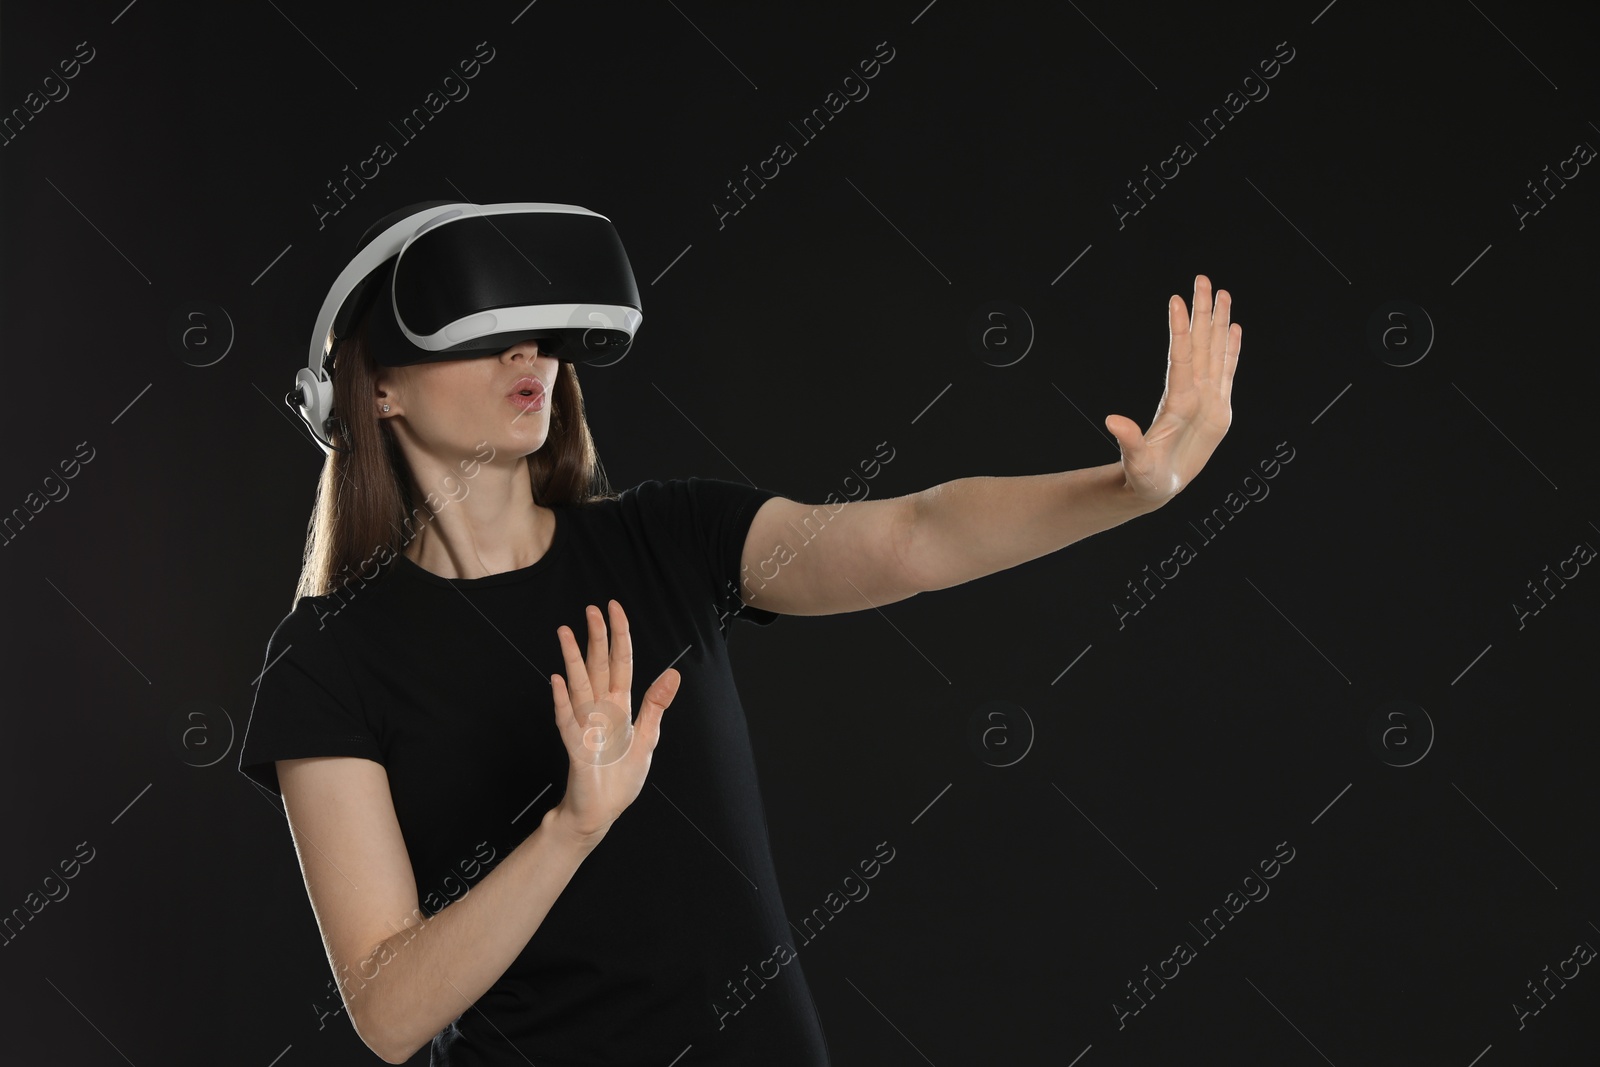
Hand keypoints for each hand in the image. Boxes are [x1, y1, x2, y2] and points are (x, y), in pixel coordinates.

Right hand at [548, 600, 679, 843]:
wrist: (600, 811)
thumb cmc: (620, 778)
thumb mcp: (646, 739)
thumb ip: (655, 705)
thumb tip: (673, 674)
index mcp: (619, 706)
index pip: (620, 662)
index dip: (619, 635)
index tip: (614, 609)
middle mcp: (600, 709)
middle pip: (597, 666)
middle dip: (595, 637)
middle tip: (591, 609)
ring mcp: (585, 724)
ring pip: (578, 684)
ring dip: (572, 658)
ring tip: (566, 631)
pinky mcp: (575, 745)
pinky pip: (567, 719)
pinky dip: (562, 700)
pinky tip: (557, 681)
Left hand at [1105, 274, 1241, 507]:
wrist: (1156, 486)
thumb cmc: (1145, 478)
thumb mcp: (1137, 464)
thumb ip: (1129, 442)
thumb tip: (1112, 421)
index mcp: (1175, 403)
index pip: (1179, 358)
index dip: (1180, 331)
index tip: (1176, 301)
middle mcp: (1190, 393)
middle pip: (1198, 344)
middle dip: (1201, 312)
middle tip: (1202, 279)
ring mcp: (1204, 397)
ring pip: (1213, 351)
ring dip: (1218, 322)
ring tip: (1221, 293)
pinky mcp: (1218, 408)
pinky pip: (1226, 372)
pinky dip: (1231, 350)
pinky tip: (1233, 328)